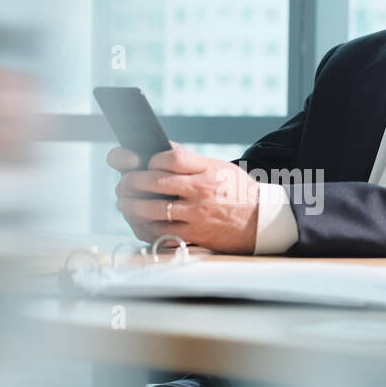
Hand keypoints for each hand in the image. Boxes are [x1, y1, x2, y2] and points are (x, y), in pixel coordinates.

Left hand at [107, 143, 259, 252]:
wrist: (261, 221)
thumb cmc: (237, 191)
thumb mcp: (218, 167)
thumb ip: (189, 159)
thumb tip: (159, 149)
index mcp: (206, 171)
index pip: (170, 158)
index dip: (151, 160)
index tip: (145, 163)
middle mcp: (201, 192)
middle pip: (154, 183)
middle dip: (131, 182)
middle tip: (123, 184)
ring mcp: (197, 216)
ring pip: (152, 211)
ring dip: (131, 207)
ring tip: (125, 204)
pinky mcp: (195, 236)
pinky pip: (161, 233)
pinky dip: (144, 228)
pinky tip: (139, 222)